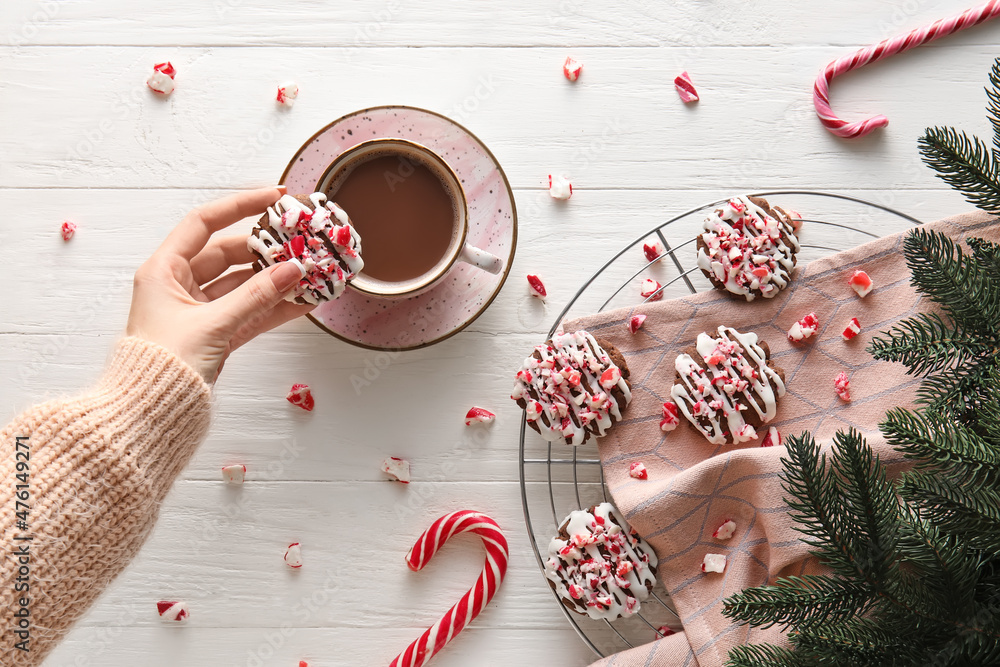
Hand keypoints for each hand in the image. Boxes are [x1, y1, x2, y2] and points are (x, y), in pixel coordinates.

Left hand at [126, 186, 313, 382]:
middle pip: (229, 253)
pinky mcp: (215, 334)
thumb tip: (293, 270)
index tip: (275, 199)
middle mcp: (179, 285)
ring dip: (275, 280)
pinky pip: (249, 312)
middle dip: (267, 250)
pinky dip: (274, 308)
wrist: (150, 414)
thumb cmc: (162, 366)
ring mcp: (199, 310)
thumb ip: (256, 296)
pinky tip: (303, 303)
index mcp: (164, 270)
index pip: (204, 222)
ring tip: (310, 273)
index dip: (240, 205)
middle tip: (301, 243)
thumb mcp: (213, 324)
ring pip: (243, 285)